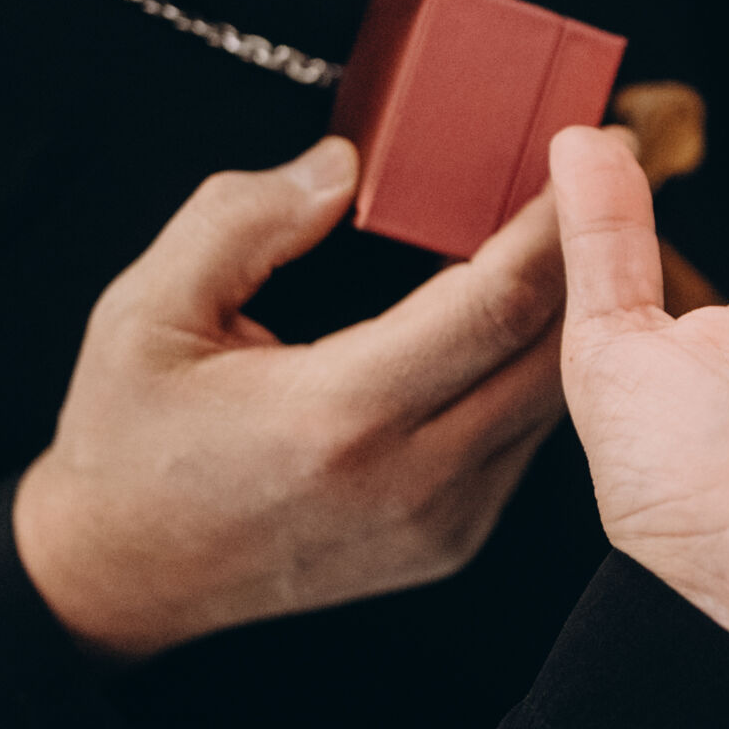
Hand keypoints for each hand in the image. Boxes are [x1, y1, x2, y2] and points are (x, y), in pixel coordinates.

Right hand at [13, 138, 566, 657]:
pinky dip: (534, 372)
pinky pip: (525, 440)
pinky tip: (522, 318)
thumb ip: (241, 220)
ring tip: (570, 239)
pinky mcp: (453, 541)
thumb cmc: (131, 440)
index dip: (556, 225)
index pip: (496, 305)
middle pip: (552, 352)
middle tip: (603, 181)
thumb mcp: (146, 312)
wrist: (126, 575)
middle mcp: (410, 478)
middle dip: (590, 259)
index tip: (586, 153)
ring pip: (552, 400)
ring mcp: (443, 520)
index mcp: (339, 415)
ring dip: (574, 317)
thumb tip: (342, 165)